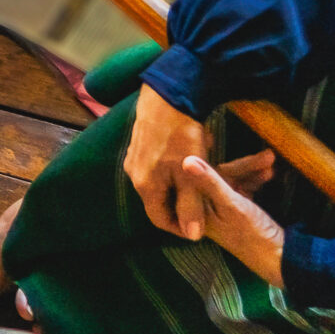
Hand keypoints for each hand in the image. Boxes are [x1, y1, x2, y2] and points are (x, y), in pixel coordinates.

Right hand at [124, 84, 213, 238]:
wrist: (166, 97)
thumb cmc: (181, 138)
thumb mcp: (191, 177)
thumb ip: (191, 207)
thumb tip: (193, 237)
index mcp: (144, 186)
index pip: (159, 219)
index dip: (179, 228)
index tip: (197, 229)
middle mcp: (133, 174)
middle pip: (157, 201)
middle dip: (179, 206)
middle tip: (200, 205)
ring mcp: (133, 157)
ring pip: (156, 183)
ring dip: (176, 188)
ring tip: (196, 184)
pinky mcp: (138, 143)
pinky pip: (154, 167)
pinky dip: (170, 172)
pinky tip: (185, 162)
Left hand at [181, 152, 284, 285]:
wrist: (280, 259)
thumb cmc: (251, 234)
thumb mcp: (230, 205)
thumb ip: (209, 182)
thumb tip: (185, 159)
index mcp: (195, 208)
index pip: (197, 176)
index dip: (209, 158)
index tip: (215, 138)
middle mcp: (204, 207)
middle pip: (217, 177)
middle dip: (241, 166)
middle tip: (266, 155)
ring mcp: (221, 208)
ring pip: (232, 180)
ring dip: (251, 170)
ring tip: (271, 160)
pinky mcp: (237, 209)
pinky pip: (242, 187)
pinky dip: (254, 179)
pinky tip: (270, 172)